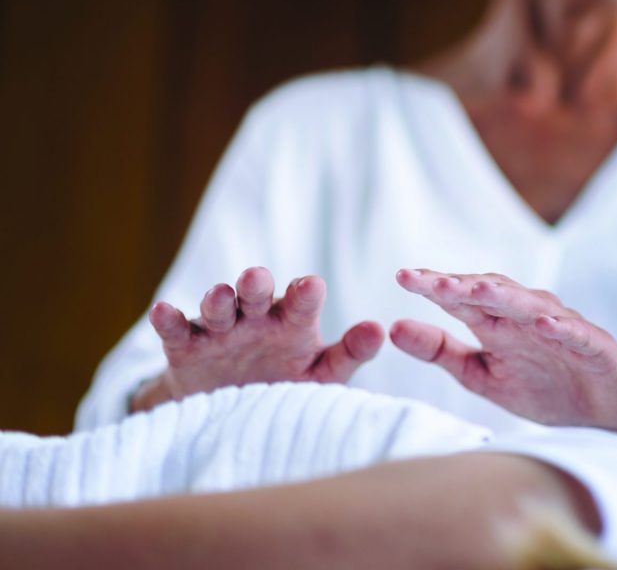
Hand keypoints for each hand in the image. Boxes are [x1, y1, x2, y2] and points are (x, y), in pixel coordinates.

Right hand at [135, 267, 384, 411]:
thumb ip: (349, 353)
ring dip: (217, 299)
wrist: (236, 411)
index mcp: (293, 320)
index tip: (311, 287)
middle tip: (257, 279)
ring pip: (218, 307)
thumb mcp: (322, 374)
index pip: (302, 300)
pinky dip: (168, 319)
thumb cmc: (289, 384)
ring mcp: (220, 329)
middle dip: (256, 284)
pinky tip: (162, 311)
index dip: (305, 293)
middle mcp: (257, 317)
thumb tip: (380, 329)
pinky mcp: (187, 347)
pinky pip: (176, 330)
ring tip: (220, 296)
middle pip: (256, 292)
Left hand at [390, 269, 616, 428]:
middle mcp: (526, 317)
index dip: (434, 287)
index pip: (461, 298)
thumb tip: (392, 328)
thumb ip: (440, 352)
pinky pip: (575, 334)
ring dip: (503, 295)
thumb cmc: (546, 387)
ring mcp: (562, 328)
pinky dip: (560, 327)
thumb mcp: (482, 375)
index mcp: (497, 323)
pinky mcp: (594, 346)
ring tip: (475, 288)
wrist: (610, 411)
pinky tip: (543, 322)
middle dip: (460, 285)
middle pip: (490, 293)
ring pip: (529, 305)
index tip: (402, 278)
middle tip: (427, 280)